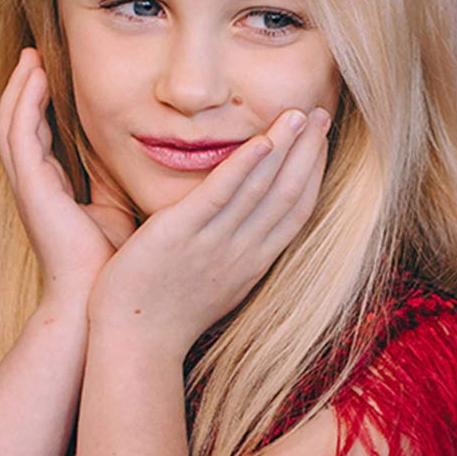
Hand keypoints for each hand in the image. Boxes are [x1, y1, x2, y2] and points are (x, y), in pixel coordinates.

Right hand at [0, 49, 136, 304]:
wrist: (97, 303)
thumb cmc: (110, 266)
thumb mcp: (117, 211)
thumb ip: (116, 183)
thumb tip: (140, 156)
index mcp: (51, 191)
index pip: (39, 136)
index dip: (42, 104)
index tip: (55, 73)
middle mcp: (34, 186)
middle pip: (18, 123)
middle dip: (25, 87)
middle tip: (36, 52)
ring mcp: (28, 187)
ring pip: (11, 122)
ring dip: (20, 87)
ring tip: (32, 55)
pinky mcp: (31, 188)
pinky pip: (19, 134)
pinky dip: (25, 101)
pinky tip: (36, 76)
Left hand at [85, 104, 330, 351]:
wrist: (136, 344)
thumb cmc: (165, 316)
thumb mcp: (212, 283)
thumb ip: (228, 251)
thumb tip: (238, 229)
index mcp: (252, 263)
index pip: (295, 211)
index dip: (312, 172)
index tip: (319, 140)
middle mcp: (243, 252)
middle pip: (289, 194)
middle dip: (308, 151)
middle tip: (320, 112)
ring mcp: (215, 243)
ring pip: (263, 189)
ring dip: (285, 147)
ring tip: (298, 112)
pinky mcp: (181, 234)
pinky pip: (220, 194)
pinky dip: (244, 166)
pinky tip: (262, 140)